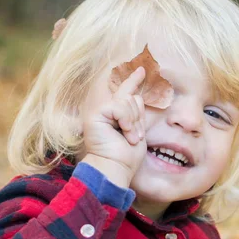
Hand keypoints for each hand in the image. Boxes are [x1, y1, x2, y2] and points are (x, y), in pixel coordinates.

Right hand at [81, 67, 146, 188]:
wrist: (115, 168)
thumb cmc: (126, 157)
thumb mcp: (137, 131)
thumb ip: (136, 113)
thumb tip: (137, 95)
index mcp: (116, 115)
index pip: (127, 92)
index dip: (134, 80)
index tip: (143, 70)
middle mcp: (106, 111)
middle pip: (132, 98)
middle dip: (139, 118)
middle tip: (135, 137)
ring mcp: (100, 112)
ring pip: (127, 102)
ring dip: (134, 123)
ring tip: (130, 139)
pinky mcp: (96, 115)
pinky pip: (119, 107)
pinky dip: (127, 121)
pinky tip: (125, 134)